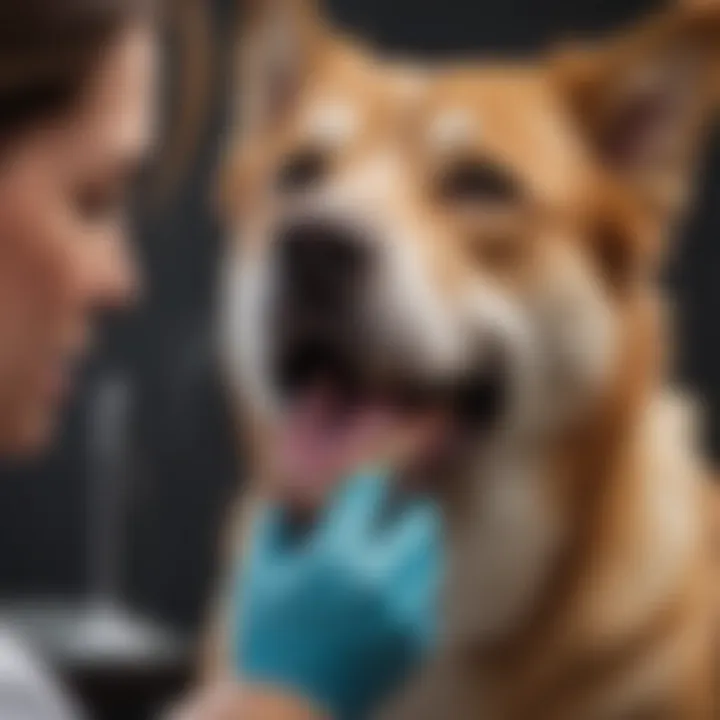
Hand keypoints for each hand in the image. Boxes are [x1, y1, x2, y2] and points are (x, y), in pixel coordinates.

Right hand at [234, 471, 441, 719]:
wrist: (288, 713)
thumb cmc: (266, 638)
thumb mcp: (258, 575)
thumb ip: (271, 523)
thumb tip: (284, 490)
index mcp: (336, 557)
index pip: (371, 492)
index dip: (370, 481)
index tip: (370, 481)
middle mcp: (379, 581)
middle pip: (422, 520)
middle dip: (410, 510)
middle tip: (400, 509)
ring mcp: (405, 613)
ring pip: (433, 556)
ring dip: (416, 546)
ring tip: (396, 548)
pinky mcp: (418, 641)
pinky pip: (429, 595)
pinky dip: (414, 585)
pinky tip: (392, 589)